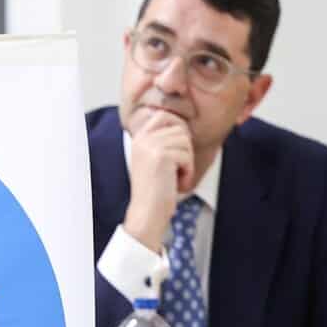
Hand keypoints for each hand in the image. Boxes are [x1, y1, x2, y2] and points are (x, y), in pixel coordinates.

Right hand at [122, 107, 191, 250]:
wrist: (147, 212)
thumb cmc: (156, 190)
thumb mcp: (155, 159)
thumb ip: (163, 141)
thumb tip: (183, 126)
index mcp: (139, 138)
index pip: (163, 115)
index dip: (177, 128)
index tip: (177, 150)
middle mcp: (142, 139)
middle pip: (180, 128)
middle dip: (185, 149)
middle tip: (176, 168)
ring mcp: (150, 146)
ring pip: (186, 142)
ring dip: (187, 162)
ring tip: (175, 177)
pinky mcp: (161, 156)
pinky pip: (187, 156)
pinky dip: (187, 173)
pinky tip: (176, 183)